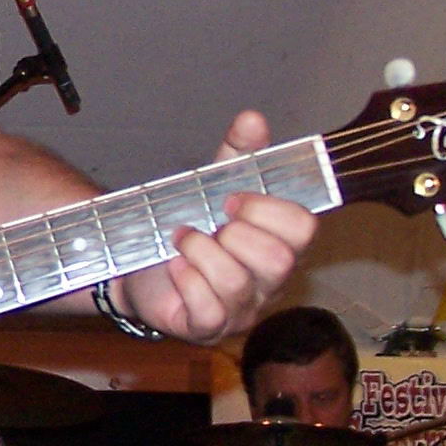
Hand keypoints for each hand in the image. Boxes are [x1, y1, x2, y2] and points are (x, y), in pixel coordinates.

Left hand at [117, 110, 316, 342]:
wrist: (141, 265)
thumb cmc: (192, 226)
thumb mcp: (214, 184)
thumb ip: (238, 153)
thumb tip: (253, 118)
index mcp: (282, 242)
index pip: (304, 227)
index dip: (267, 209)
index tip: (232, 199)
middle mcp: (271, 281)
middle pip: (278, 259)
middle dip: (235, 233)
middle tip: (209, 222)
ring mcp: (243, 309)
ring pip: (237, 282)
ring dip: (201, 251)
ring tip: (182, 239)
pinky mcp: (209, 327)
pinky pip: (209, 309)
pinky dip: (187, 280)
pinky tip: (175, 266)